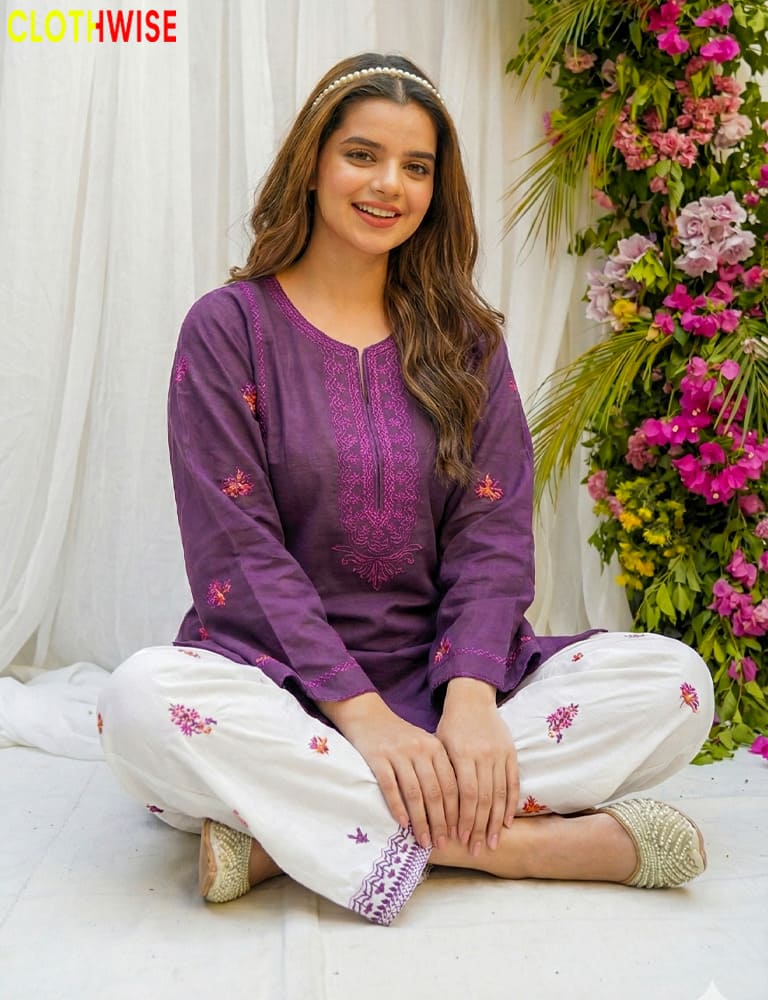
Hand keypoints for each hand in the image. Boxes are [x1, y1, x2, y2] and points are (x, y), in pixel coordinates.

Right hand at [318, 693, 458, 849]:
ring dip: (421, 821)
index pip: (452, 785)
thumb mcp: (424, 746)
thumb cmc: (399, 736)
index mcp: (436, 747)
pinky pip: (390, 787)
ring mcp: (398, 753)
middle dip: (441, 822)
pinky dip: (397, 807)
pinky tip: (403, 824)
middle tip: (443, 844)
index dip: (457, 813)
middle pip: (436, 792)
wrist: (368, 715)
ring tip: (424, 841)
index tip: (459, 834)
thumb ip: (438, 770)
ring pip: (415, 794)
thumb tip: (454, 810)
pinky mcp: (378, 758)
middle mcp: (420, 750)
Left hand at [436, 678, 518, 855]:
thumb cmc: (450, 725)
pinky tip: (506, 823)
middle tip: (475, 850)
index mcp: (462, 753)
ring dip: (495, 822)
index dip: (463, 819)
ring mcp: (499, 754)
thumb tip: (431, 810)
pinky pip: (513, 783)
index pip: (465, 794)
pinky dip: (510, 805)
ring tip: (492, 843)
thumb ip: (440, 774)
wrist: (473, 699)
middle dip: (479, 827)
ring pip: (500, 794)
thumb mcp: (439, 744)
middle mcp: (483, 755)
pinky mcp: (511, 753)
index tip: (460, 840)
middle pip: (483, 799)